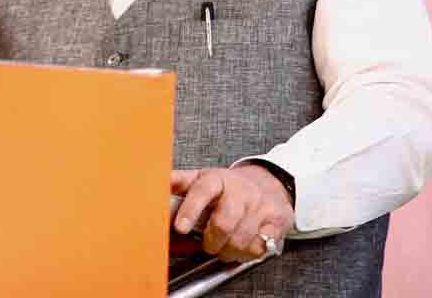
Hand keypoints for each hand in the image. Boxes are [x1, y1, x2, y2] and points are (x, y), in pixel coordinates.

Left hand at [170, 164, 294, 262]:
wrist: (267, 182)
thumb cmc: (228, 186)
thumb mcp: (200, 178)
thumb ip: (178, 183)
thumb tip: (155, 184)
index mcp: (217, 178)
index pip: (202, 191)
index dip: (190, 210)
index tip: (180, 227)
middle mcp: (240, 191)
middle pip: (224, 223)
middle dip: (212, 241)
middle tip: (208, 244)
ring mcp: (260, 206)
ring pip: (241, 239)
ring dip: (228, 250)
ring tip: (223, 247)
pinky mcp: (276, 221)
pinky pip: (260, 246)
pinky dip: (247, 253)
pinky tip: (241, 246)